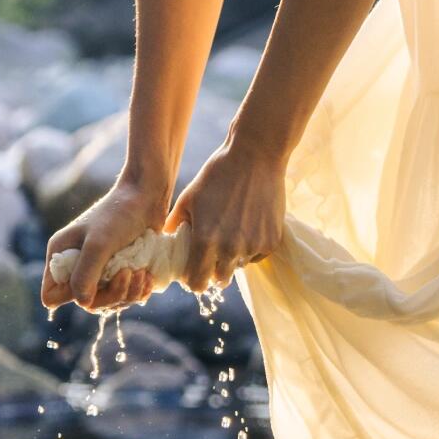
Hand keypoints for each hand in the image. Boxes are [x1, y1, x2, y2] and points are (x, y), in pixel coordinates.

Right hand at [42, 175, 168, 314]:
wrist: (147, 197)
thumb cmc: (119, 214)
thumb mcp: (99, 244)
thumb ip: (86, 274)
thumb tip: (82, 302)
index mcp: (62, 255)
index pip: (52, 294)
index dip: (71, 297)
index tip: (94, 283)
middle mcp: (77, 265)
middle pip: (86, 302)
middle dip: (111, 295)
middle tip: (128, 275)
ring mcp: (100, 270)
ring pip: (109, 302)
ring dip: (128, 293)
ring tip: (141, 273)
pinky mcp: (120, 272)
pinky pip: (126, 296)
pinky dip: (138, 291)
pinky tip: (146, 276)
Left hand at [166, 137, 286, 293]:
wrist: (256, 156)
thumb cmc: (217, 174)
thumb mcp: (189, 197)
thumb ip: (176, 224)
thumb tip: (166, 241)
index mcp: (205, 240)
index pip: (196, 282)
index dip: (193, 280)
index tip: (194, 272)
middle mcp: (230, 248)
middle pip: (220, 280)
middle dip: (214, 271)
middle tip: (212, 256)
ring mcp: (253, 246)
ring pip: (239, 266)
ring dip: (233, 257)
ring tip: (232, 233)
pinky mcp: (272, 240)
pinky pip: (257, 255)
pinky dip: (252, 247)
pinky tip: (248, 226)